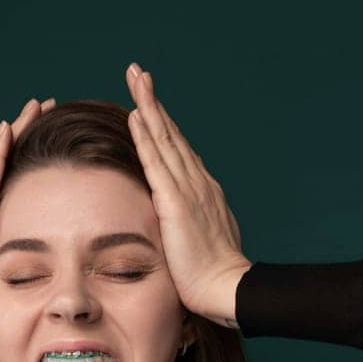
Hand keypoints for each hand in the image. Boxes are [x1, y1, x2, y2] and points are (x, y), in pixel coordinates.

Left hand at [123, 62, 250, 325]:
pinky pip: (157, 163)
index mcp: (200, 191)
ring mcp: (188, 189)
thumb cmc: (212, 277)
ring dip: (149, 106)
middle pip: (170, 133)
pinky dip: (147, 136)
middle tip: (137, 72)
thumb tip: (172, 226)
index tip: (146, 101)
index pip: (176, 150)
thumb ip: (184, 227)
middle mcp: (197, 182)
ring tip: (136, 79)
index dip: (161, 123)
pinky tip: (136, 116)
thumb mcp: (196, 243)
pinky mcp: (176, 203)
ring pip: (164, 138)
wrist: (227, 289)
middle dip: (153, 101)